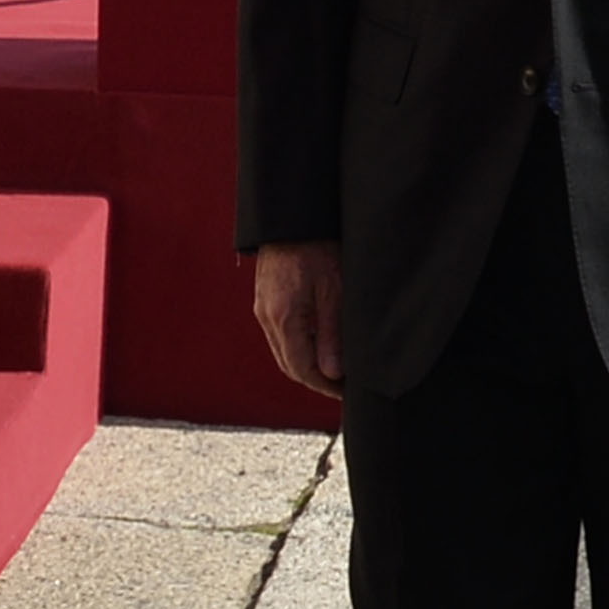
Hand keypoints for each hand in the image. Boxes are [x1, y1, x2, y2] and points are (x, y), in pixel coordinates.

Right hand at [248, 243, 341, 397]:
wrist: (292, 216)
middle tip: (342, 386)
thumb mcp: (334, 292)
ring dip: (306, 364)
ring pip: (283, 351)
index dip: (325, 386)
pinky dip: (298, 346)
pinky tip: (317, 342)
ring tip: (334, 367)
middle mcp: (267, 317)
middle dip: (315, 380)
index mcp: (283, 318)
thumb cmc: (316, 247)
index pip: (302, 370)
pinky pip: (279, 335)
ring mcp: (263, 308)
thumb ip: (332, 335)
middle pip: (289, 365)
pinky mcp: (265, 299)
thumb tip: (332, 373)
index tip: (346, 392)